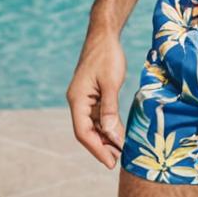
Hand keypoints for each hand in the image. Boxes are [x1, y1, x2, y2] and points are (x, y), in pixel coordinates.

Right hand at [66, 30, 126, 168]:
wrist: (104, 35)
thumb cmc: (107, 55)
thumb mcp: (111, 82)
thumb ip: (110, 108)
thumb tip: (110, 133)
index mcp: (77, 99)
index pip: (83, 132)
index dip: (96, 149)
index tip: (110, 162)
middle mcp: (78, 101)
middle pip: (87, 131)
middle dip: (102, 147)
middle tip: (118, 161)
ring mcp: (85, 98)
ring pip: (94, 125)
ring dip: (106, 138)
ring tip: (120, 151)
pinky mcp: (94, 94)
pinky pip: (99, 115)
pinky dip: (108, 126)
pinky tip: (119, 134)